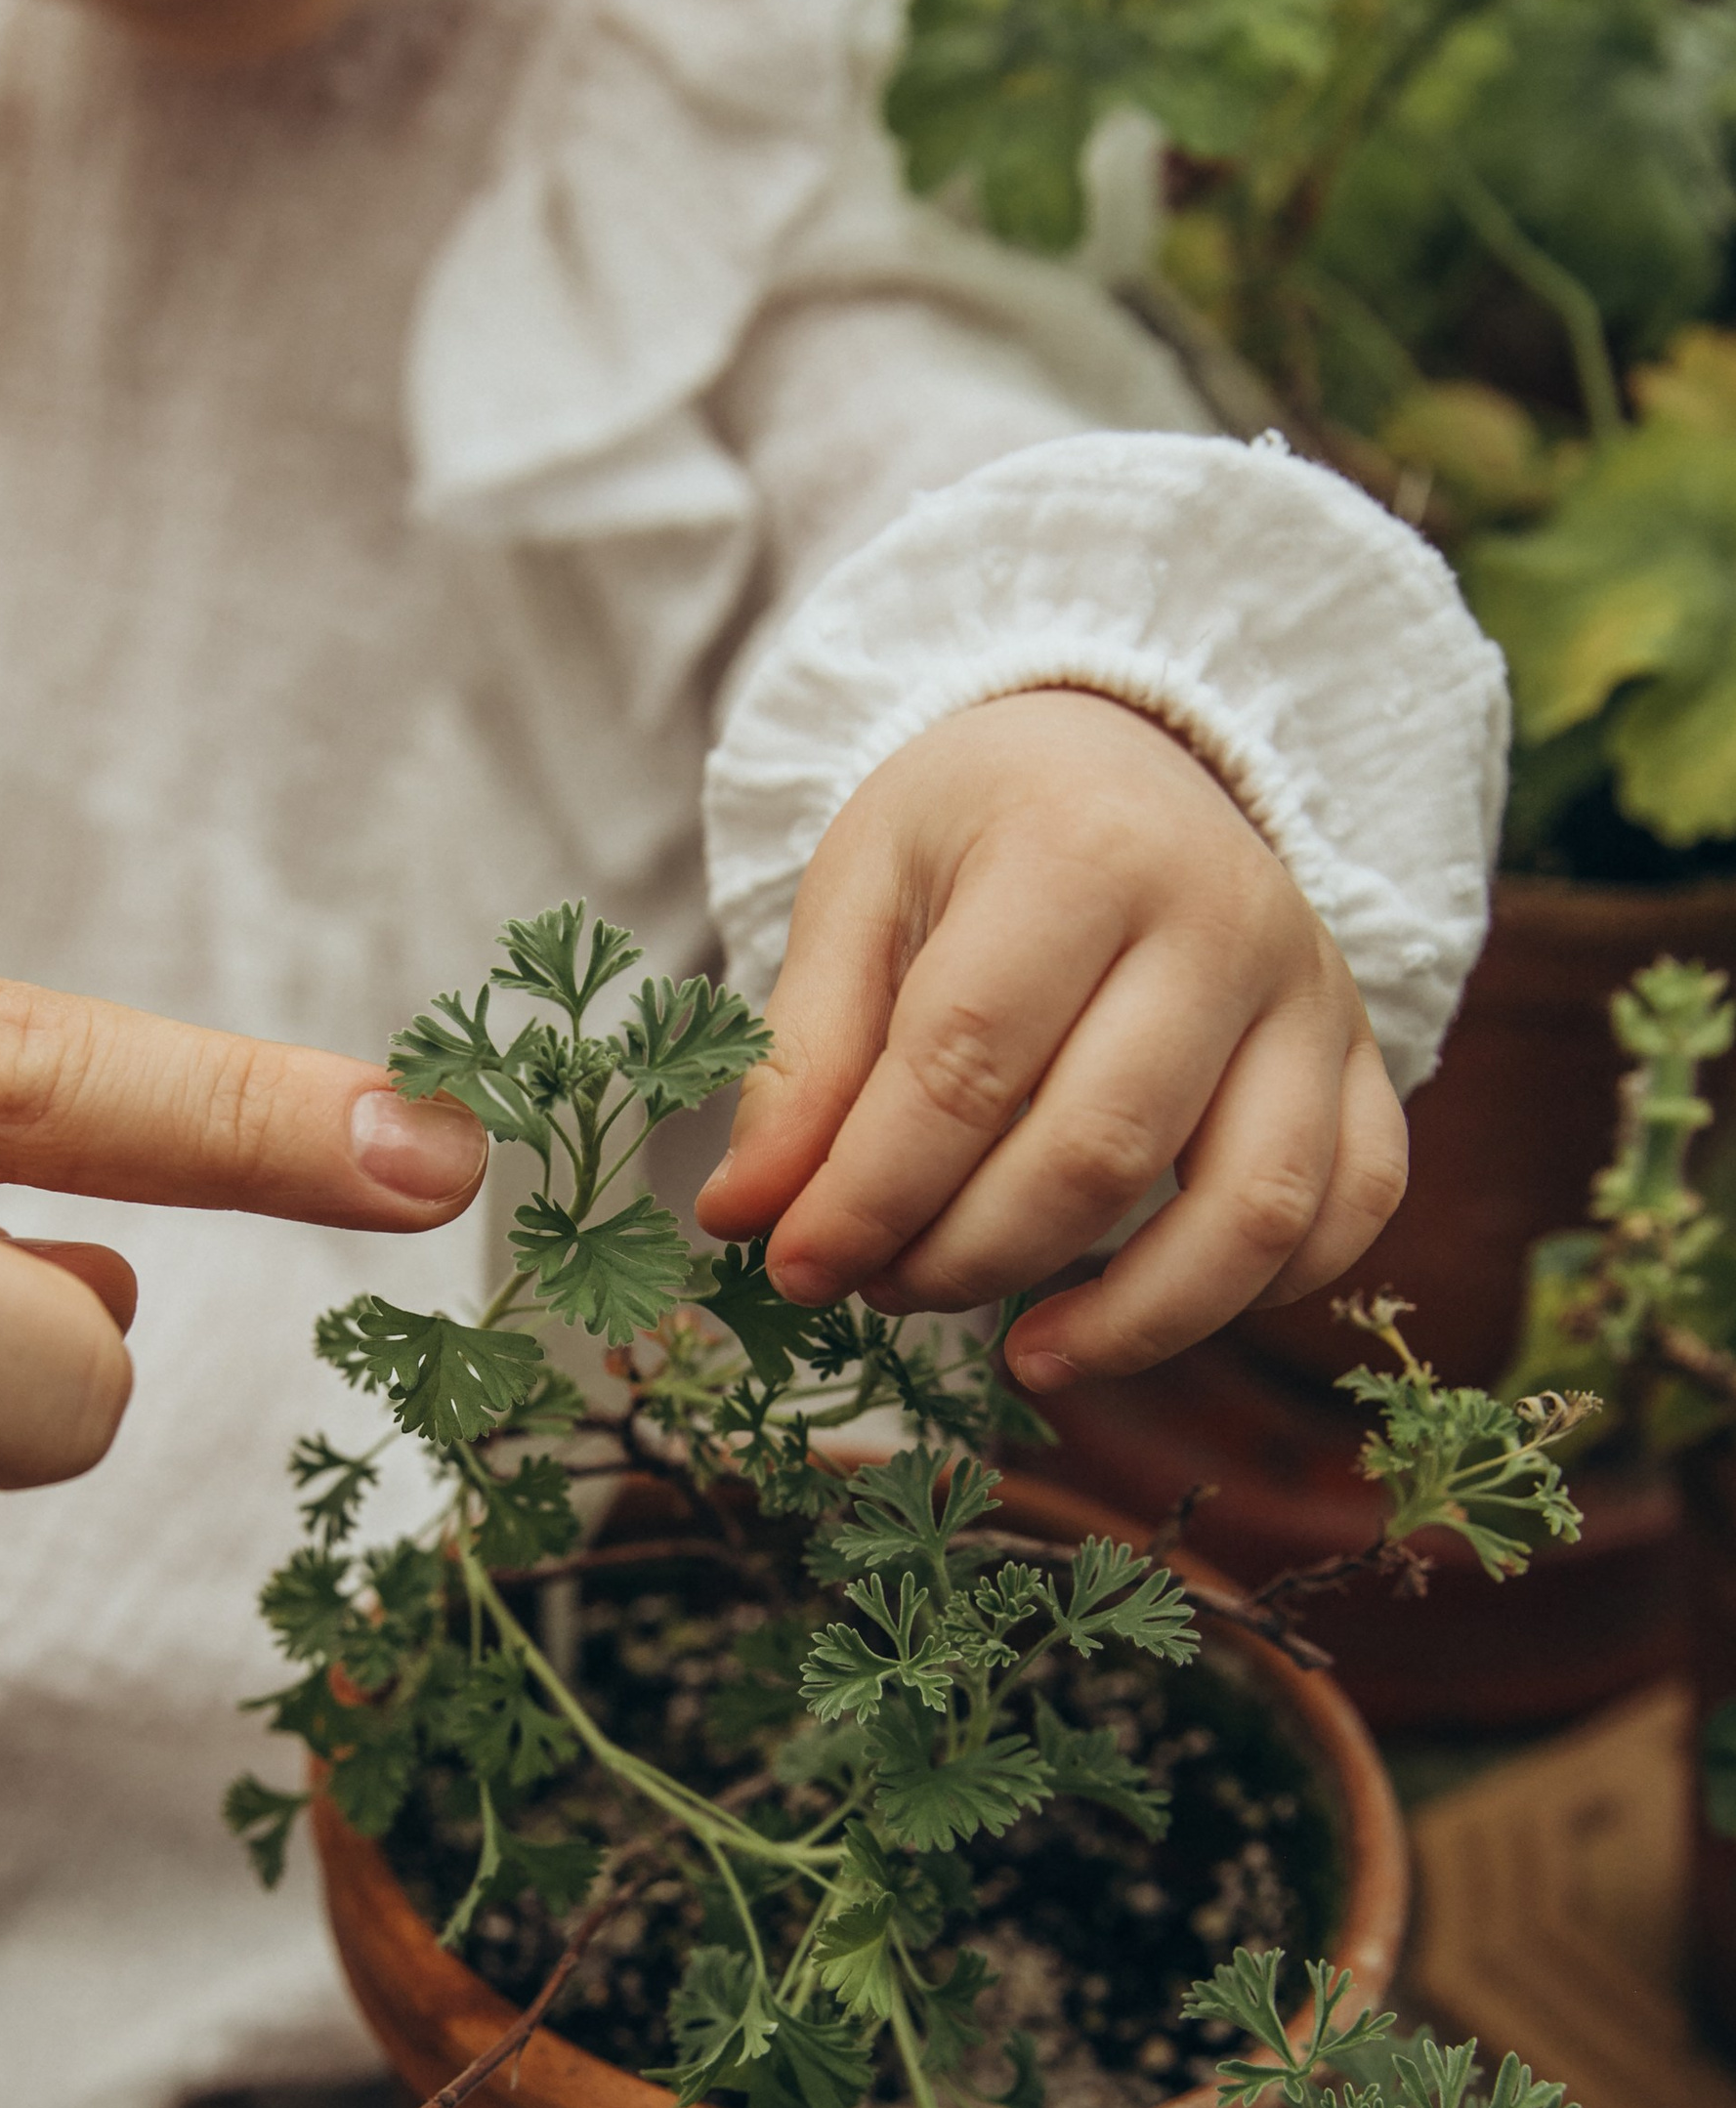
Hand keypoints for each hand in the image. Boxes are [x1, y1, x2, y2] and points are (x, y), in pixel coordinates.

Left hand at [697, 690, 1405, 1390]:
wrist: (1122, 754)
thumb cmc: (978, 831)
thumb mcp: (860, 895)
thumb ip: (805, 1058)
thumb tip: (747, 1219)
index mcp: (1080, 851)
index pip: (967, 1063)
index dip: (870, 1193)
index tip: (795, 1266)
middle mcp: (1224, 919)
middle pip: (1096, 1152)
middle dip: (966, 1257)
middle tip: (881, 1284)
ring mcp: (1313, 995)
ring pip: (1251, 1210)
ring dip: (1126, 1321)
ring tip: (1018, 1353)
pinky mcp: (1361, 1057)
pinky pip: (1351, 1207)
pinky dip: (1262, 1294)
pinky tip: (1146, 1311)